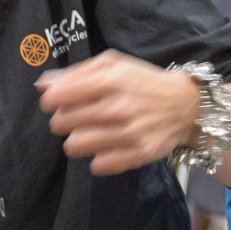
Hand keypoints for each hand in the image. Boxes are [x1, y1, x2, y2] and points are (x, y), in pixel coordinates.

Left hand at [38, 51, 200, 174]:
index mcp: (109, 81)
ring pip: (74, 146)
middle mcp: (116, 108)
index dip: (52, 101)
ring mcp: (127, 134)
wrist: (186, 104)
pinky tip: (109, 146)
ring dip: (79, 140)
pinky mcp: (136, 155)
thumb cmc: (144, 82)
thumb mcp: (113, 64)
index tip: (61, 102)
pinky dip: (99, 157)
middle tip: (80, 117)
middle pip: (61, 123)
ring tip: (93, 132)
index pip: (56, 98)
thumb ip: (77, 73)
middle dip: (65, 120)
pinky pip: (97, 165)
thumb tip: (43, 86)